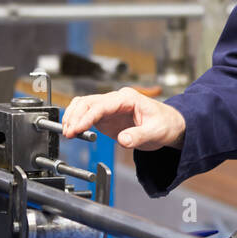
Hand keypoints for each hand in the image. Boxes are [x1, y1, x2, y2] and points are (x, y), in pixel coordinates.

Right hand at [60, 87, 185, 150]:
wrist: (170, 125)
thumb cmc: (165, 124)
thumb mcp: (156, 132)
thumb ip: (139, 136)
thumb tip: (123, 139)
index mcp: (127, 98)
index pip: (101, 105)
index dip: (86, 116)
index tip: (76, 128)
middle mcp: (116, 99)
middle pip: (88, 102)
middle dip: (75, 116)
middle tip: (67, 133)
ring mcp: (110, 107)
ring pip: (84, 105)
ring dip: (73, 116)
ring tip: (66, 132)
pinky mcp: (107, 116)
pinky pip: (87, 113)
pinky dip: (77, 119)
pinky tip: (72, 130)